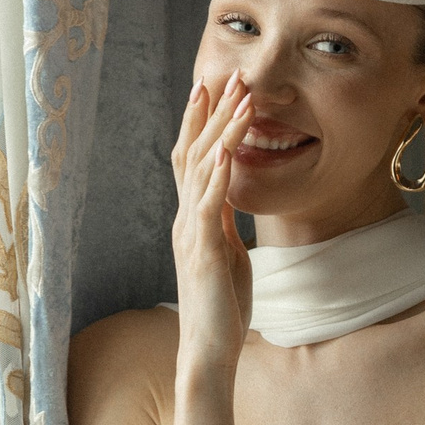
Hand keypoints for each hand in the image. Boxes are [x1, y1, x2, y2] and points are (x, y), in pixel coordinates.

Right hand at [171, 74, 254, 371]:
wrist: (208, 349)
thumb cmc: (220, 305)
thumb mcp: (224, 252)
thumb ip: (221, 221)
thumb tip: (227, 193)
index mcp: (194, 218)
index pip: (194, 159)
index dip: (201, 121)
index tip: (213, 86)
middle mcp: (186, 220)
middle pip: (194, 154)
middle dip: (211, 113)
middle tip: (226, 75)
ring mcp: (191, 235)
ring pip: (202, 172)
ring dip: (220, 132)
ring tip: (238, 100)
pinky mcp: (203, 254)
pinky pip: (208, 208)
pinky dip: (218, 177)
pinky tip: (229, 152)